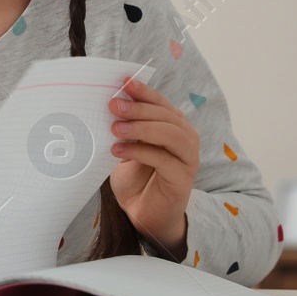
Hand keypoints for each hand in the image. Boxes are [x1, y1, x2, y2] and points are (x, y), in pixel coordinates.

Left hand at [107, 76, 198, 260]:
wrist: (141, 213)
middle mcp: (186, 138)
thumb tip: (108, 103)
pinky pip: (164, 159)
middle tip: (113, 105)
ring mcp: (188, 158)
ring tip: (115, 128)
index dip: (143, 91)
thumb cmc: (134, 177)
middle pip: (166, 116)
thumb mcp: (126, 146)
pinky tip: (118, 151)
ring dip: (142, 128)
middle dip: (139, 108)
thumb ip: (124, 126)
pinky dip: (140, 151)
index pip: (160, 102)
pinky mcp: (183, 178)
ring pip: (171, 134)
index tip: (123, 82)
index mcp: (173, 125)